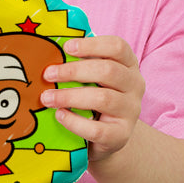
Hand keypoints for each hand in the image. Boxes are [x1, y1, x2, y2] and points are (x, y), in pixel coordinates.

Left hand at [40, 36, 144, 160]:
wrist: (108, 137)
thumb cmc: (95, 98)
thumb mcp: (94, 78)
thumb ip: (81, 64)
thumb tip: (50, 54)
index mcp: (129, 64)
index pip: (117, 47)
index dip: (92, 45)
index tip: (67, 47)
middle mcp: (135, 85)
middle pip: (108, 71)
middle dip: (74, 71)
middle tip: (48, 74)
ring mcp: (131, 111)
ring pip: (103, 99)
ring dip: (70, 96)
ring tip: (47, 98)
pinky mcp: (122, 135)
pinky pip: (97, 129)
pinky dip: (74, 121)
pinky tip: (60, 115)